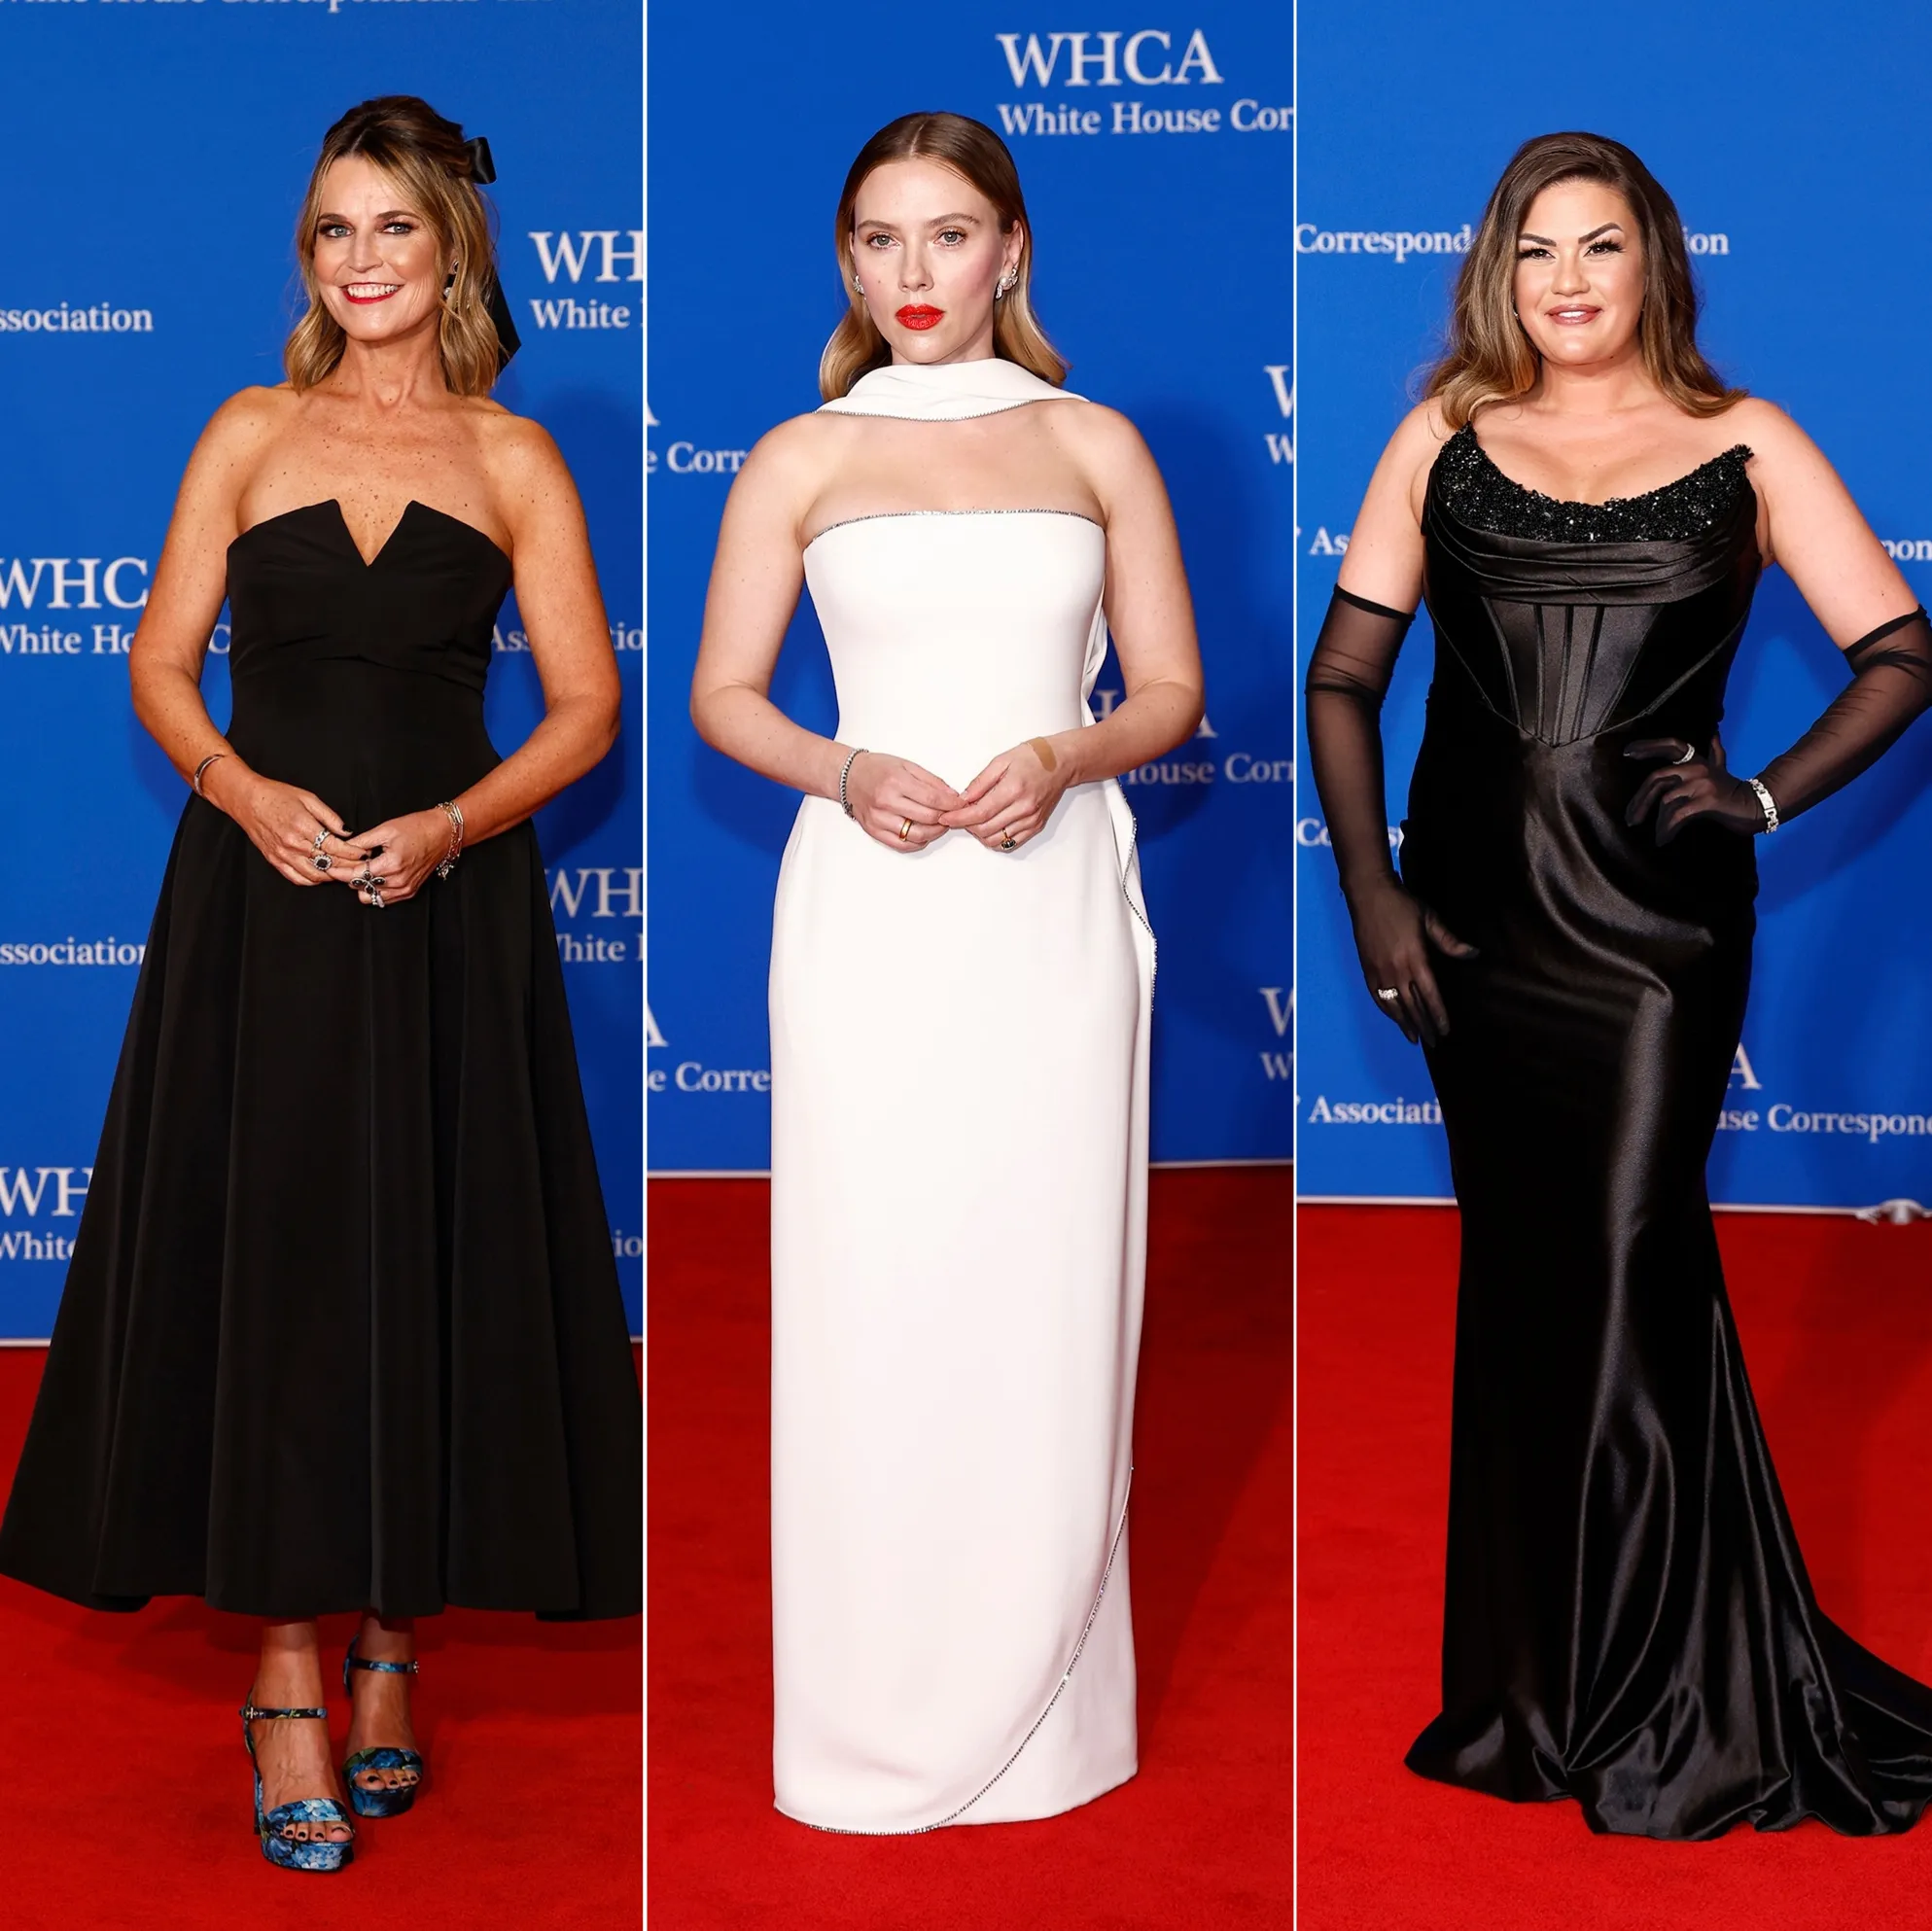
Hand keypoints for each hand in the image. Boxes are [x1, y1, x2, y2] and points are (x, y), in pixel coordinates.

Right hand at [204, 764, 361, 888]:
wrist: (247, 799)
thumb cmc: (277, 795)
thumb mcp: (308, 798)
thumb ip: (330, 817)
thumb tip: (347, 831)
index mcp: (303, 826)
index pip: (335, 847)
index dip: (352, 852)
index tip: (363, 853)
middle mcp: (293, 843)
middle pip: (327, 862)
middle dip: (347, 865)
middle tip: (359, 865)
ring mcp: (282, 854)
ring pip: (314, 875)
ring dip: (331, 875)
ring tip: (343, 870)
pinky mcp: (274, 860)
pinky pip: (296, 878)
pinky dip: (312, 880)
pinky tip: (321, 875)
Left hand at [334, 807, 454, 906]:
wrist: (443, 834)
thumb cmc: (417, 828)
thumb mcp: (386, 829)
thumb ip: (361, 842)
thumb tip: (343, 848)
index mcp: (391, 864)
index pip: (356, 875)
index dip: (339, 871)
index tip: (328, 867)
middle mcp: (398, 881)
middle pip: (360, 888)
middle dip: (349, 877)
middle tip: (345, 864)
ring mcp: (405, 889)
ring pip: (370, 897)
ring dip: (363, 885)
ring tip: (362, 870)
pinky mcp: (409, 891)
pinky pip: (383, 899)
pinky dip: (375, 889)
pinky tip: (375, 875)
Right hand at [842, 751, 961, 852]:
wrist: (849, 777)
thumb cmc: (877, 769)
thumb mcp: (907, 765)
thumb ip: (931, 781)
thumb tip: (952, 796)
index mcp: (896, 782)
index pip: (933, 799)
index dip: (952, 805)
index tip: (961, 805)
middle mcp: (886, 801)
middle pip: (928, 818)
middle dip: (946, 818)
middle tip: (952, 814)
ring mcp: (879, 819)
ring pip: (917, 835)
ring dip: (934, 833)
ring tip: (939, 825)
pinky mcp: (874, 831)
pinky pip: (901, 845)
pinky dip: (918, 842)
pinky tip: (923, 833)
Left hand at [938, 737, 1072, 851]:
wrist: (1061, 763)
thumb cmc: (1033, 757)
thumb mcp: (1001, 761)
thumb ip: (980, 782)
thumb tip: (963, 799)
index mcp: (1013, 789)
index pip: (980, 813)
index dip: (959, 818)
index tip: (946, 818)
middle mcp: (1024, 808)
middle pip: (986, 829)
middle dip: (967, 825)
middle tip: (959, 816)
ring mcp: (1031, 820)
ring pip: (997, 839)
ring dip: (980, 834)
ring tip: (975, 820)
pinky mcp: (1036, 826)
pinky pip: (1010, 842)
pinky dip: (995, 839)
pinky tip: (989, 827)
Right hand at [1346, 874, 1476, 1047]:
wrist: (1369, 894)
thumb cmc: (1403, 905)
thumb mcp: (1430, 920)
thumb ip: (1450, 941)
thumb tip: (1474, 954)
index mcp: (1415, 959)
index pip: (1429, 995)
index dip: (1438, 1014)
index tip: (1445, 1029)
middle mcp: (1397, 970)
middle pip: (1413, 1006)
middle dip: (1424, 1025)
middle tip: (1434, 1042)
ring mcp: (1379, 971)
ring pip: (1394, 1006)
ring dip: (1405, 1024)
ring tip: (1415, 1039)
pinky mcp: (1367, 969)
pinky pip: (1378, 997)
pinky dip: (1387, 1011)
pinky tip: (1394, 1018)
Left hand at [1623, 736, 1765, 844]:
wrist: (1757, 806)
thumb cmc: (1733, 792)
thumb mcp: (1721, 771)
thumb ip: (1715, 755)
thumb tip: (1715, 736)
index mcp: (1697, 761)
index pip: (1672, 745)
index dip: (1649, 746)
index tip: (1627, 752)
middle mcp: (1697, 768)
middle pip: (1657, 778)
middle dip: (1640, 800)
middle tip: (1631, 820)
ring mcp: (1702, 783)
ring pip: (1666, 800)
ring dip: (1658, 822)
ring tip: (1658, 834)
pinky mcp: (1707, 801)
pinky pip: (1677, 815)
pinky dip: (1667, 829)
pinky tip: (1663, 839)